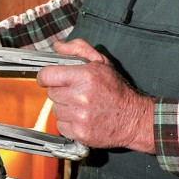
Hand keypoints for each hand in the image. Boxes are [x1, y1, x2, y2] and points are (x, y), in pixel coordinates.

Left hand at [37, 39, 155, 152]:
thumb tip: (57, 45)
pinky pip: (61, 125)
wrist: (133, 119)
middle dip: (61, 91)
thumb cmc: (116, 90)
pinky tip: (82, 118)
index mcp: (85, 76)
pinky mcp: (80, 133)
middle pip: (52, 93)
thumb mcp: (101, 63)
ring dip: (64, 107)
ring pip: (55, 110)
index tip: (46, 79)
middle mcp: (81, 97)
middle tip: (76, 92)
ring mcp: (80, 116)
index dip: (45, 76)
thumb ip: (78, 49)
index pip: (48, 75)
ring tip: (81, 106)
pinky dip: (68, 123)